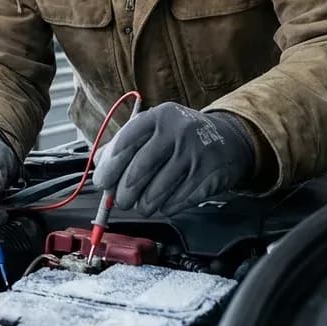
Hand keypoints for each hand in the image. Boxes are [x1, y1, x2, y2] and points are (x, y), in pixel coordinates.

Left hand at [91, 102, 254, 216]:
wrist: (227, 138)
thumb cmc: (178, 136)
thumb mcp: (153, 128)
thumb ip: (124, 143)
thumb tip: (99, 165)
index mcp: (158, 117)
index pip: (126, 142)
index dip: (111, 167)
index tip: (103, 183)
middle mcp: (177, 132)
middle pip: (139, 170)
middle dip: (124, 193)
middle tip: (121, 201)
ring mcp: (195, 154)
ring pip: (157, 191)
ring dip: (144, 205)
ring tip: (141, 205)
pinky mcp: (209, 176)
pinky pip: (178, 201)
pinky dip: (165, 207)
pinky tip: (163, 204)